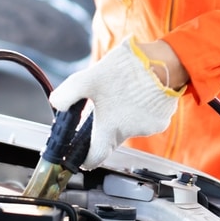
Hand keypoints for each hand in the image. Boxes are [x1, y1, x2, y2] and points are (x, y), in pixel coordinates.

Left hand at [48, 38, 184, 169]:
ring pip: (129, 128)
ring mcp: (148, 128)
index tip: (83, 153)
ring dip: (124, 116)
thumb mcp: (89, 78)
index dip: (86, 157)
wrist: (162, 62)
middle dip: (105, 127)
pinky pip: (147, 120)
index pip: (94, 158)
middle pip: (111, 139)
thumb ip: (68, 93)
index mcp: (109, 128)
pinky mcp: (162, 120)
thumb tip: (57, 104)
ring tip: (125, 92)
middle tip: (102, 108)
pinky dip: (141, 111)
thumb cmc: (127, 70)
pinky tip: (141, 93)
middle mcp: (129, 133)